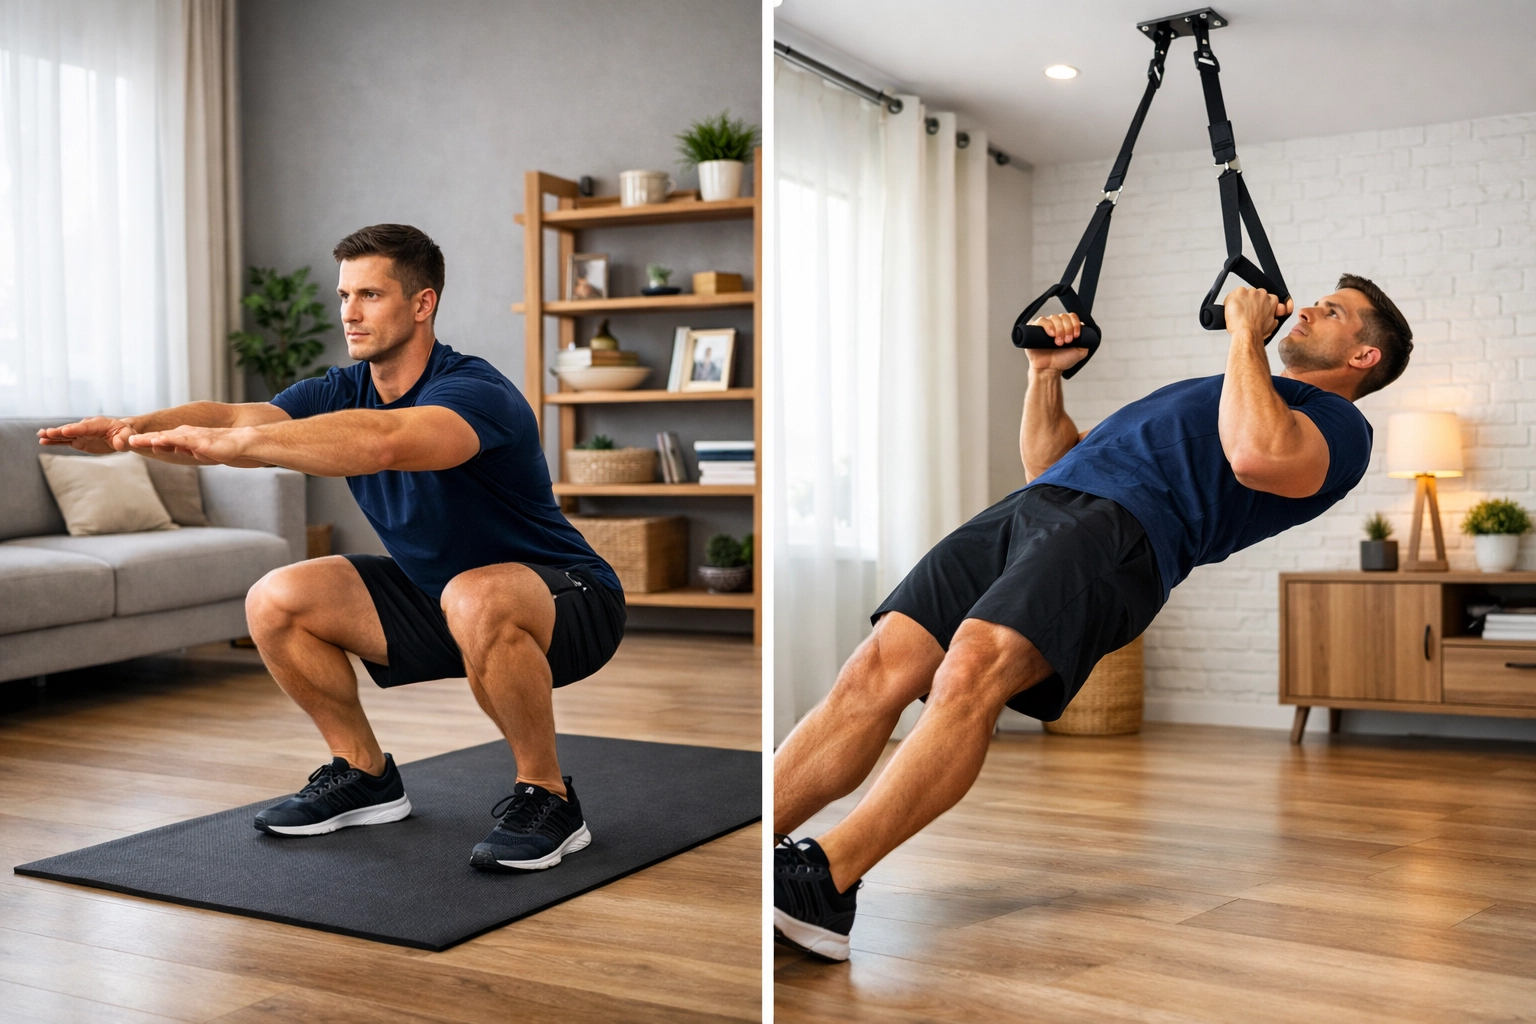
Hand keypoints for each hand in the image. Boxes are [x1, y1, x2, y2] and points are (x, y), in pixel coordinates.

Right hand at [37, 416, 138, 453]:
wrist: (122, 434)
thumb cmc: (127, 434)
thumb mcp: (128, 436)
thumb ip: (124, 440)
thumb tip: (119, 444)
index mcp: (99, 424)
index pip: (86, 427)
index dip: (76, 429)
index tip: (65, 430)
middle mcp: (87, 427)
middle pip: (72, 429)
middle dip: (60, 431)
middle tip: (47, 432)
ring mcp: (81, 433)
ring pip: (65, 434)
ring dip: (53, 435)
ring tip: (40, 435)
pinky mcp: (78, 440)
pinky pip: (65, 440)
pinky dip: (55, 441)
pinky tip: (43, 441)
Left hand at [127, 425, 252, 465]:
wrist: (240, 443)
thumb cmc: (220, 448)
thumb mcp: (196, 452)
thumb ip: (183, 449)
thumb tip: (169, 449)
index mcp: (180, 438)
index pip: (156, 440)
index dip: (140, 442)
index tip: (122, 444)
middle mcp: (182, 434)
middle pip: (156, 437)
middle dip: (138, 439)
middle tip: (119, 441)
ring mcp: (190, 437)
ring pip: (165, 437)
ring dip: (148, 439)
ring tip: (132, 441)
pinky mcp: (200, 441)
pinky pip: (182, 440)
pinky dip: (168, 440)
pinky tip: (157, 440)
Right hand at [1026, 313, 1089, 372]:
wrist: (1049, 370)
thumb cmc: (1062, 361)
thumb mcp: (1081, 352)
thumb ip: (1086, 339)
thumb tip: (1084, 325)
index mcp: (1067, 327)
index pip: (1072, 316)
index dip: (1075, 324)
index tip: (1076, 336)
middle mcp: (1057, 325)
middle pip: (1064, 316)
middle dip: (1068, 329)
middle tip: (1066, 342)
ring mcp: (1046, 326)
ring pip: (1054, 317)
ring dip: (1059, 330)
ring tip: (1058, 343)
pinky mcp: (1035, 329)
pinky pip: (1042, 320)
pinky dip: (1048, 325)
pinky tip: (1051, 334)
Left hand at [1223, 287, 1293, 339]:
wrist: (1246, 332)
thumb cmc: (1256, 331)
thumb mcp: (1271, 325)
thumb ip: (1273, 317)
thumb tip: (1273, 318)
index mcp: (1272, 301)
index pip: (1265, 297)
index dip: (1257, 304)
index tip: (1253, 310)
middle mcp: (1263, 294)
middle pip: (1253, 294)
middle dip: (1248, 302)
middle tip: (1244, 313)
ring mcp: (1251, 292)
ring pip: (1243, 294)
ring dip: (1239, 301)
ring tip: (1238, 313)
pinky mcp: (1240, 292)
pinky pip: (1233, 294)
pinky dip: (1230, 301)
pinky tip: (1232, 310)